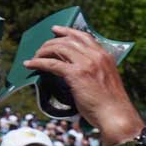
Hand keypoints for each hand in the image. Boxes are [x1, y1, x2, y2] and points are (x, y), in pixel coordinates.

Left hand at [22, 26, 141, 140]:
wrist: (115, 115)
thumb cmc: (109, 103)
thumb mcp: (105, 79)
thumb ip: (93, 70)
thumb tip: (73, 70)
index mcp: (105, 56)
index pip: (84, 37)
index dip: (68, 31)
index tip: (56, 30)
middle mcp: (96, 56)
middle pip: (68, 40)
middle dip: (51, 42)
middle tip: (40, 48)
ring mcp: (87, 63)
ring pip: (59, 48)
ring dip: (43, 51)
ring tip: (34, 57)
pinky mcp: (76, 74)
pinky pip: (52, 63)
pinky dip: (38, 63)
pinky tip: (30, 64)